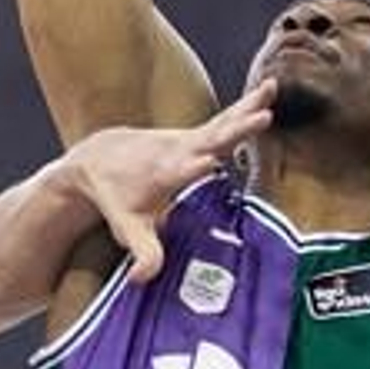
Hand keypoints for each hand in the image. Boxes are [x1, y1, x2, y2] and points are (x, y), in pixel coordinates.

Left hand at [65, 82, 275, 282]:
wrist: (98, 157)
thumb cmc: (115, 195)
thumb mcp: (126, 227)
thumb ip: (141, 253)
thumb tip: (141, 279)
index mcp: (163, 174)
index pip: (182, 171)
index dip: (194, 168)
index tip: (210, 161)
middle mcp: (178, 150)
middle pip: (211, 138)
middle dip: (235, 129)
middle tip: (262, 117)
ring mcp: (188, 137)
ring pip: (223, 121)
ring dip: (248, 106)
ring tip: (271, 89)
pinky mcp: (196, 132)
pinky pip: (225, 118)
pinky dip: (246, 106)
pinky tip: (267, 92)